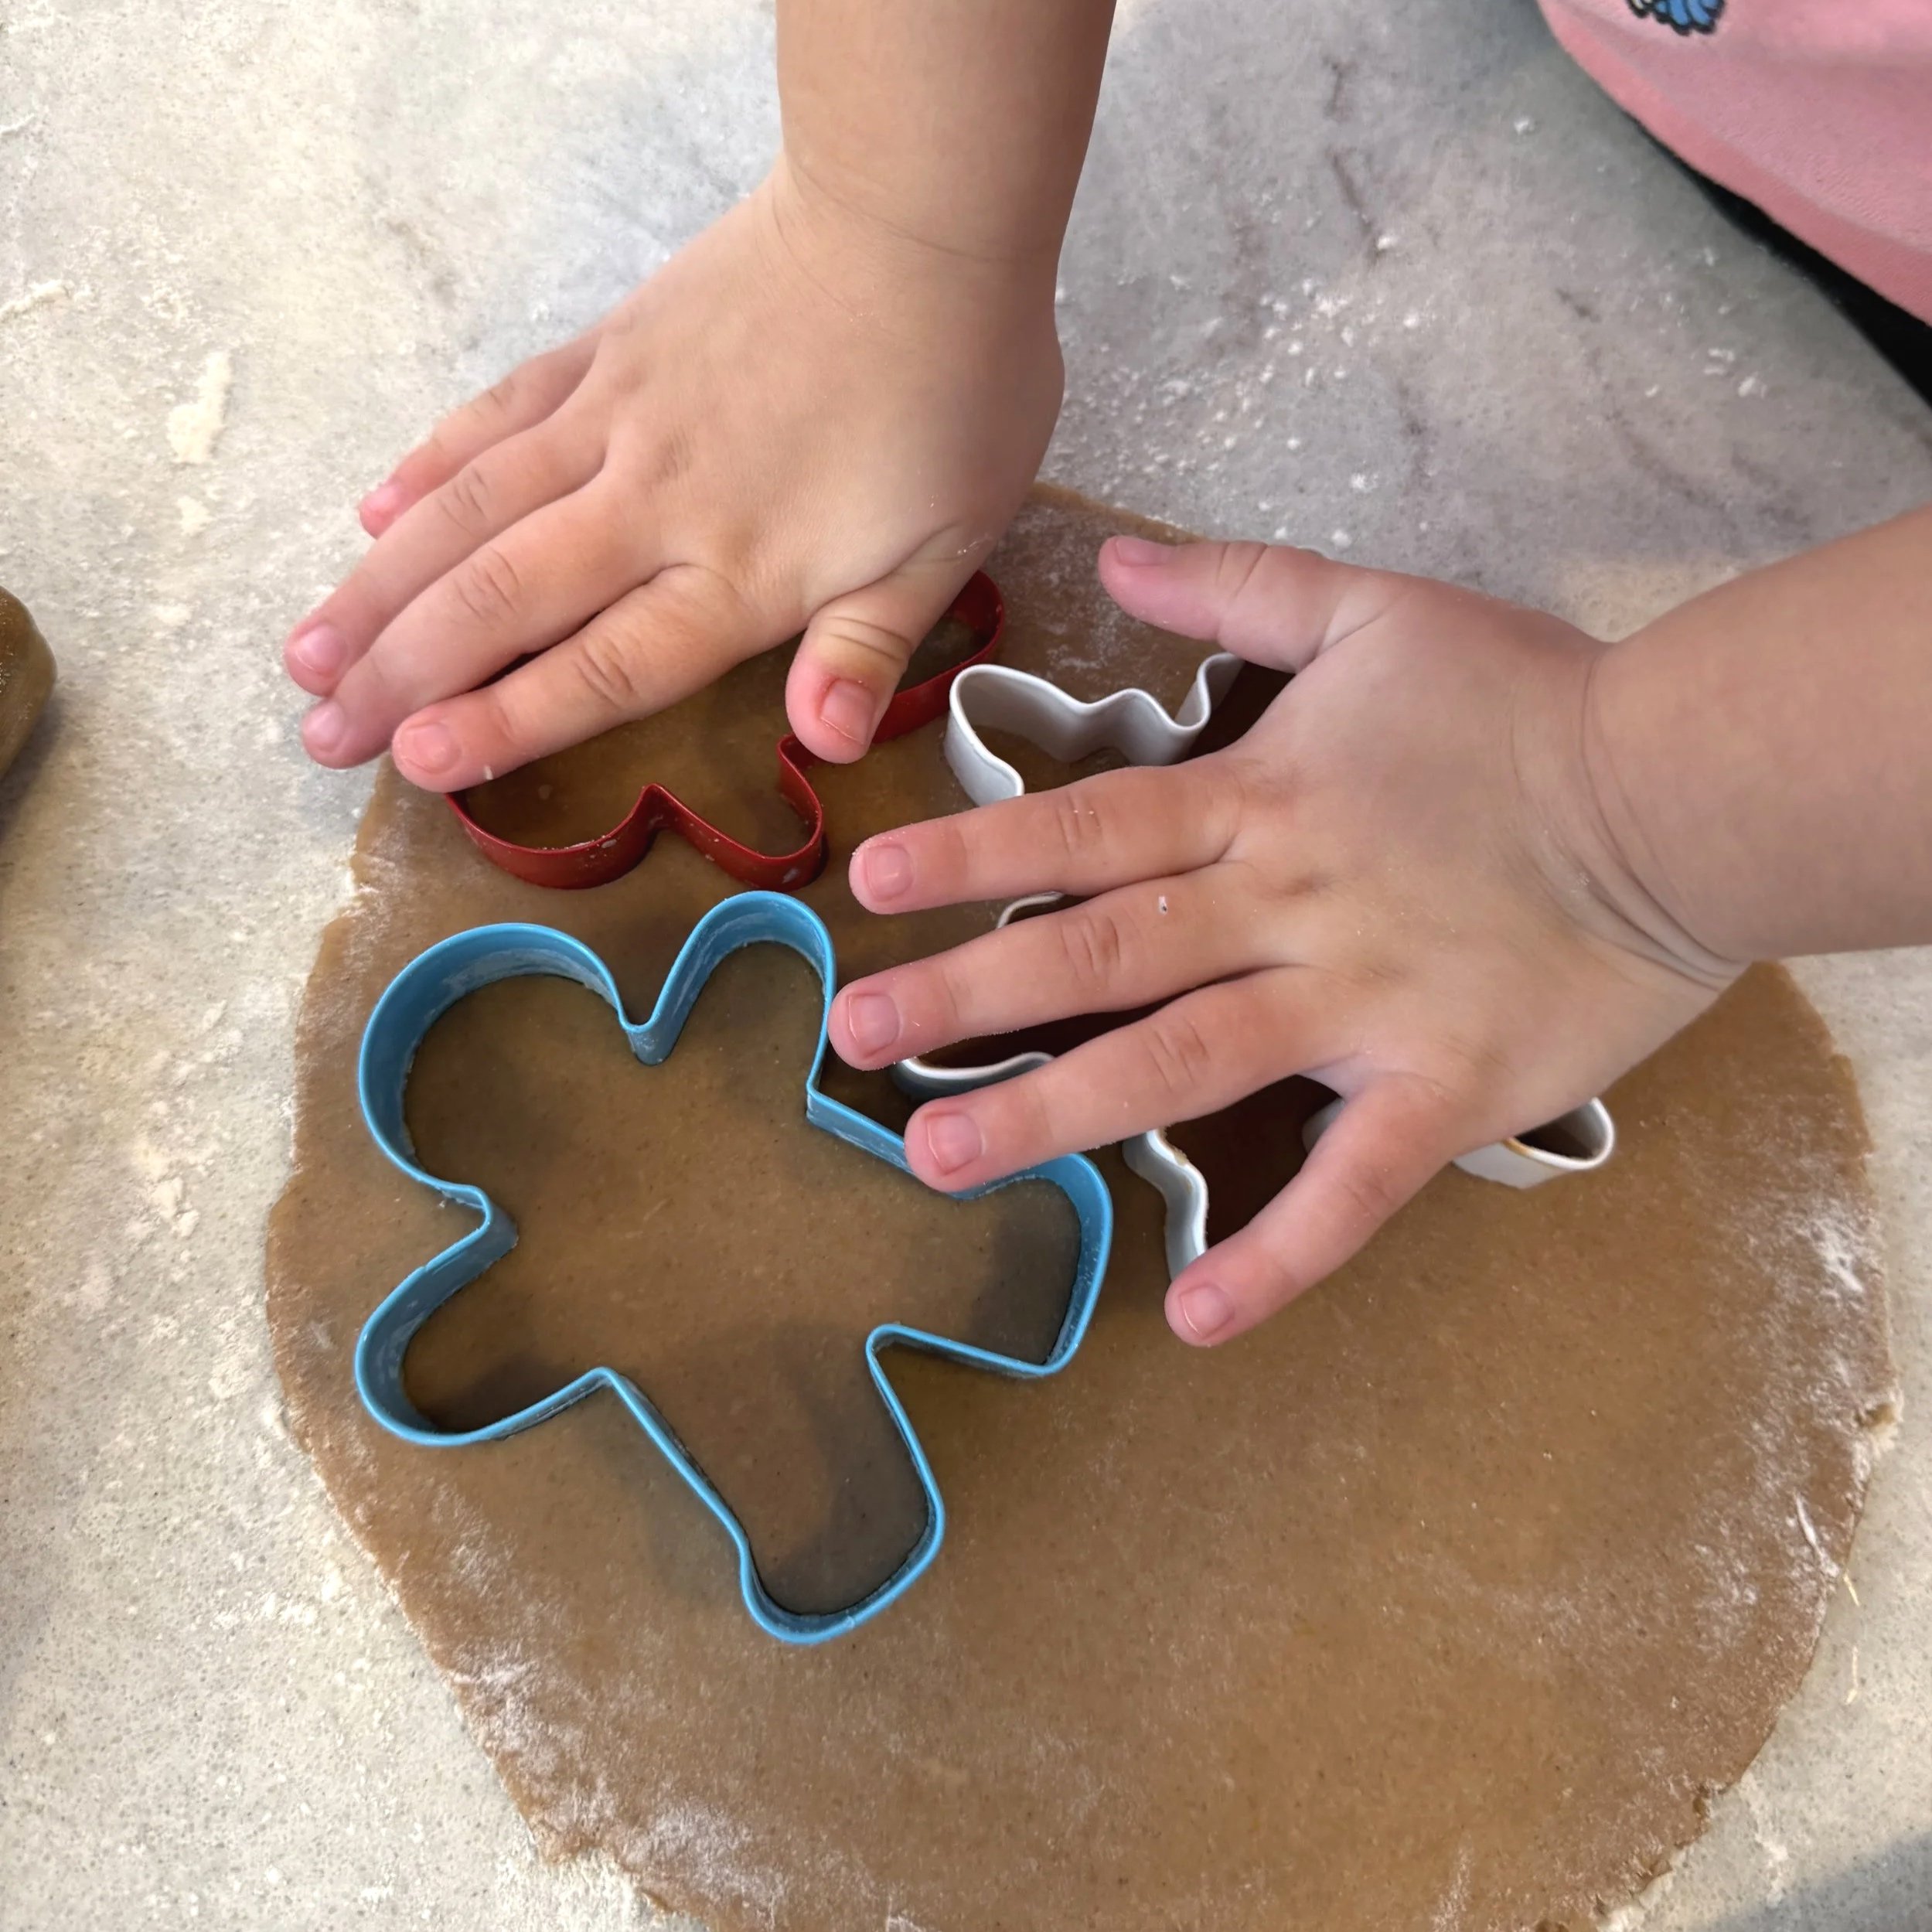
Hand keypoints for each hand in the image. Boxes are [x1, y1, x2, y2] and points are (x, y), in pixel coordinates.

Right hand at [284, 161, 1062, 787]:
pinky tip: (371, 510)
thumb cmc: (953, 393)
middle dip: (402, 675)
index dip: (505, 721)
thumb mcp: (943, 542)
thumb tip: (827, 741)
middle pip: (503, 598)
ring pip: (469, 510)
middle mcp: (653, 502)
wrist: (917, 217)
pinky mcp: (605, 350)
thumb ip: (870, 644)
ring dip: (378, 586)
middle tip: (320, 735)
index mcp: (738, 569)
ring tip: (305, 650)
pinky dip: (425, 466)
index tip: (414, 766)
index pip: (603, 666)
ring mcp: (615, 419)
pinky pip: (494, 416)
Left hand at [830, 536, 1735, 1346]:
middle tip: (854, 1045)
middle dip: (973, 997)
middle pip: (1106, 953)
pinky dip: (1280, 1254)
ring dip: (1061, 1116)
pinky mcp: (1442, 1089)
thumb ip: (1234, 586)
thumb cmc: (1530, 702)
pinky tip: (1195, 1318)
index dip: (977, 855)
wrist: (1690, 795)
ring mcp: (1361, 1004)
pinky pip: (1352, 1185)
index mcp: (1263, 799)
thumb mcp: (1374, 612)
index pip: (1092, 831)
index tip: (873, 893)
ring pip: (1186, 1063)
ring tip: (943, 1159)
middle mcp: (1288, 906)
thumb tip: (1114, 557)